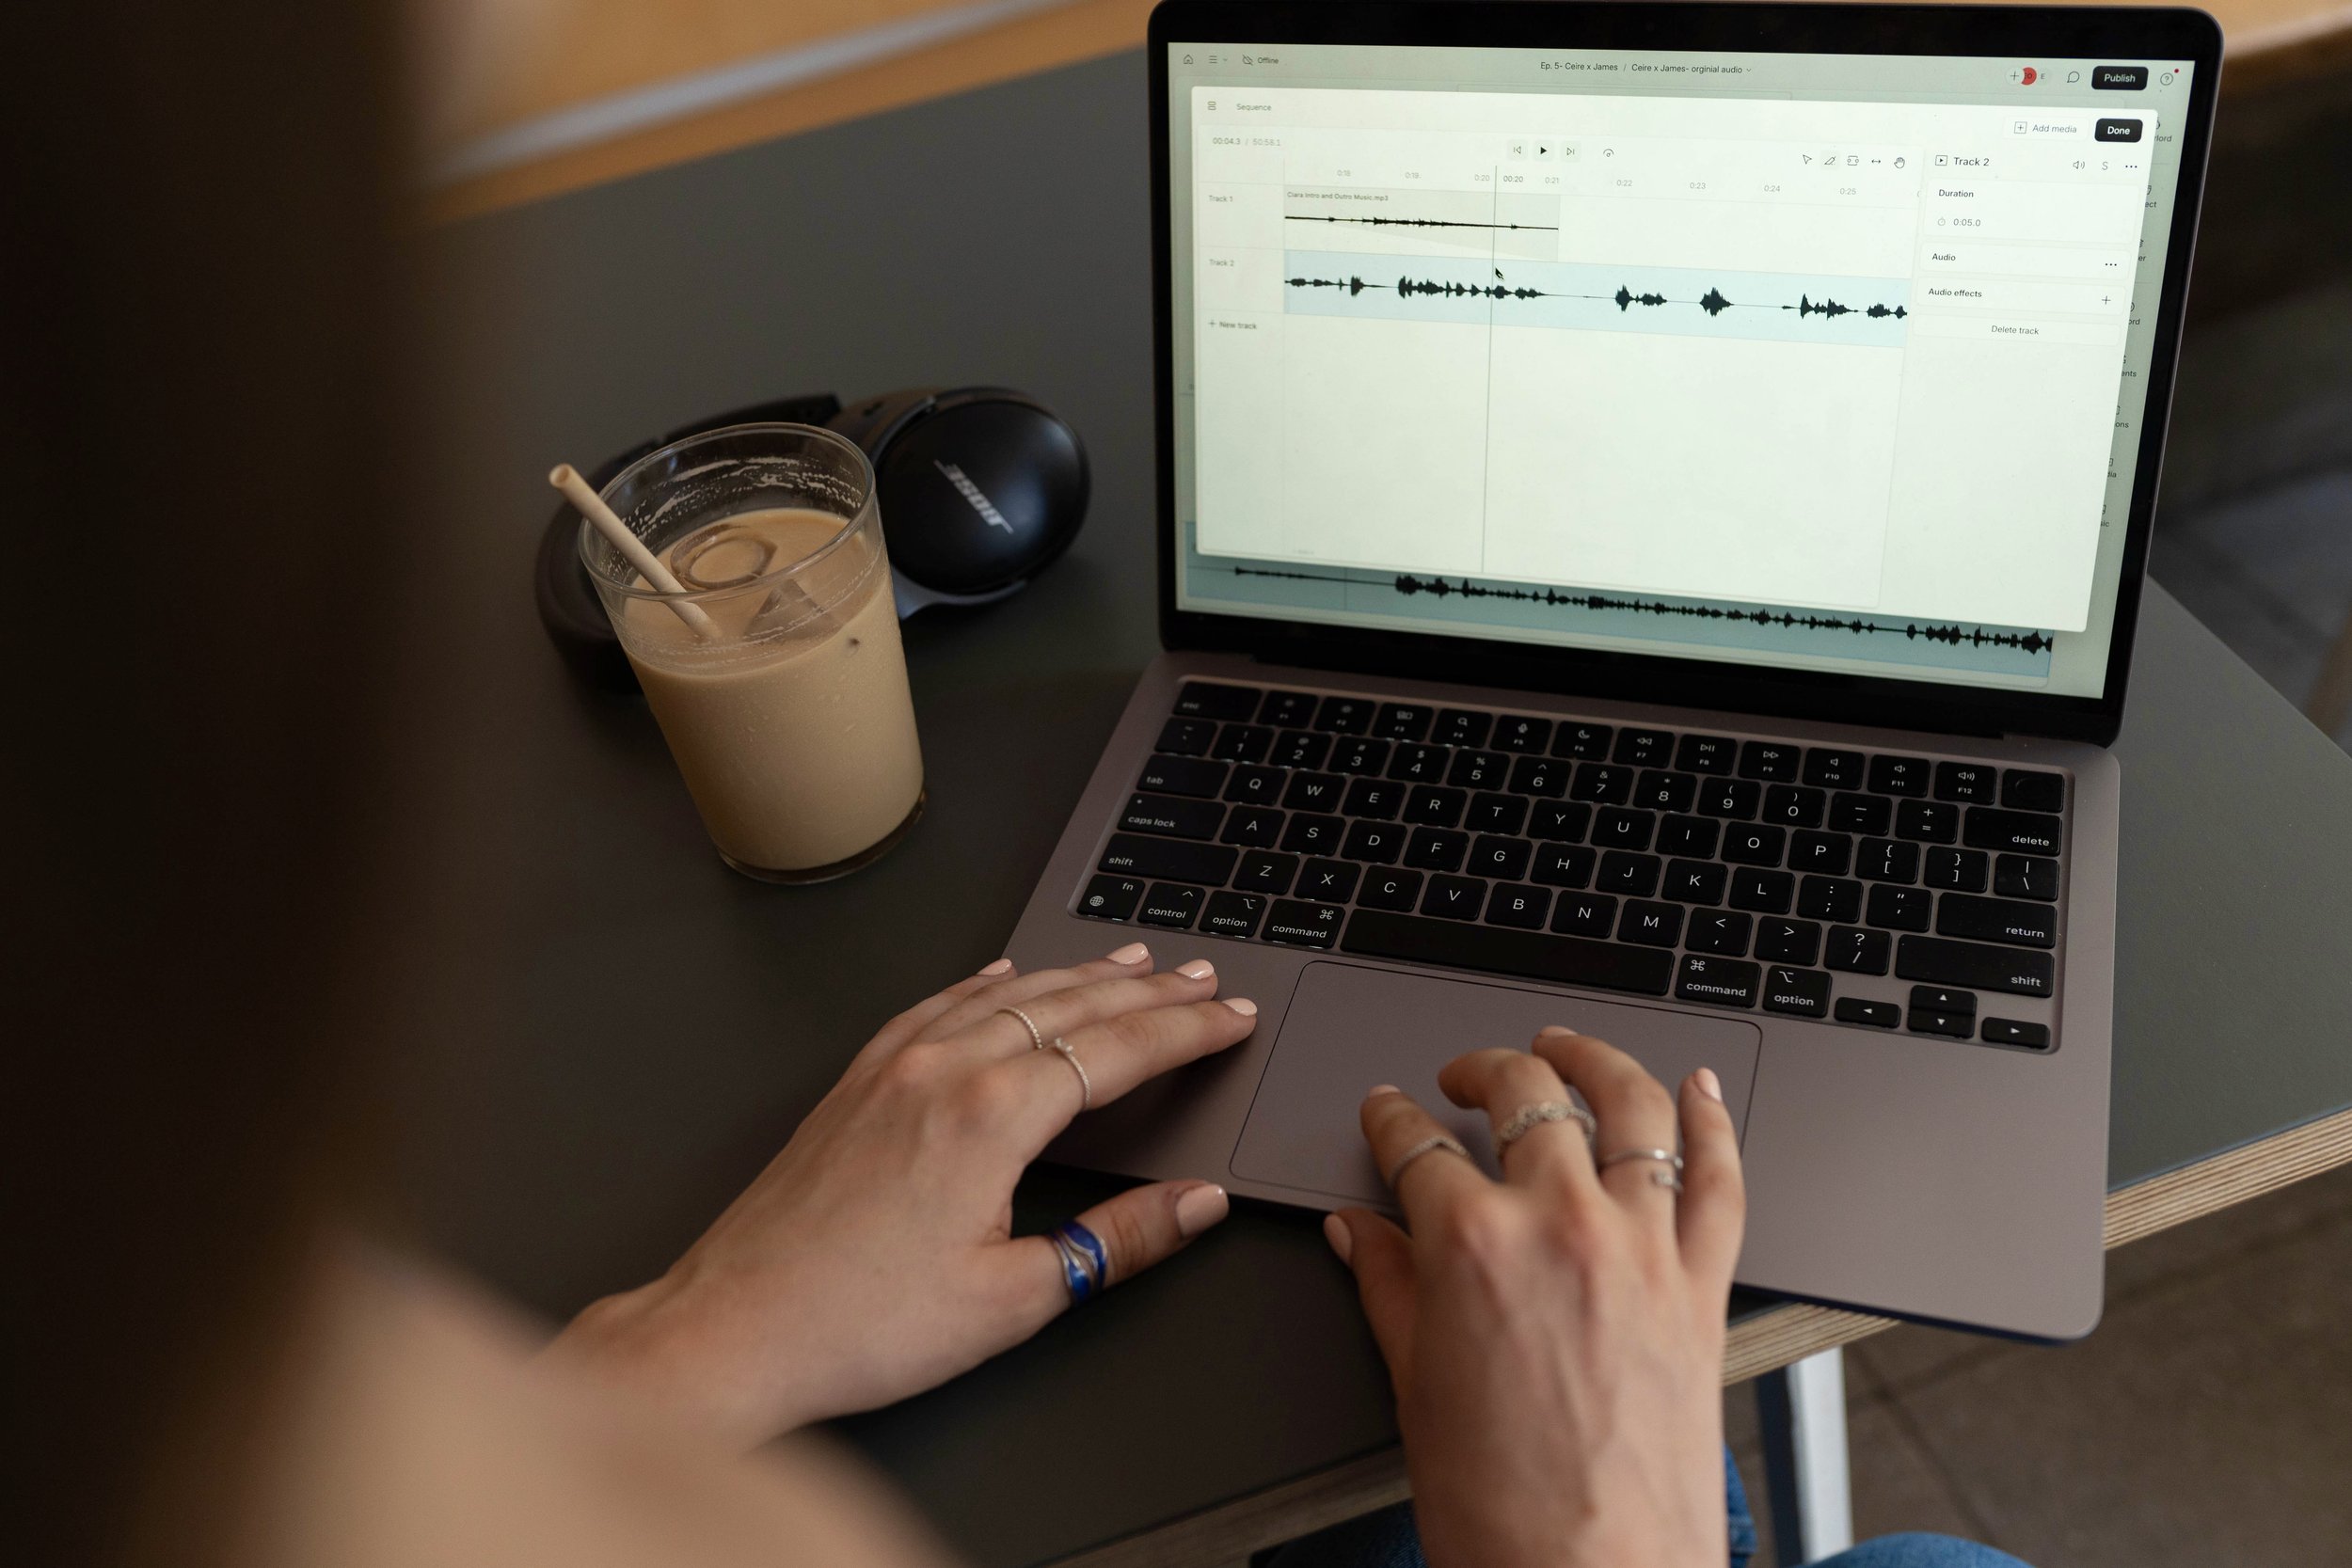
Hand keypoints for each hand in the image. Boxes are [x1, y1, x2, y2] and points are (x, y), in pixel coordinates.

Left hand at [548, 942, 1254, 1445]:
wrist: (735, 1328)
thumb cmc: (859, 1324)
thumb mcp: (1013, 1299)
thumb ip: (1116, 1241)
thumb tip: (1194, 1205)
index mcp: (992, 1116)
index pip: (1118, 1051)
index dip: (1186, 1031)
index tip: (1231, 1018)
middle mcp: (943, 1070)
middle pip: (1070, 1006)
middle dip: (1146, 990)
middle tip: (1200, 978)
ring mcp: (893, 1067)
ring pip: (1006, 994)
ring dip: (1076, 974)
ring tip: (1129, 961)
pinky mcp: (856, 1082)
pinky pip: (936, 1005)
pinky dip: (987, 983)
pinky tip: (1005, 975)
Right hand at [1323, 1028, 1743, 1567]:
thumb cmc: (1501, 1507)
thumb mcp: (1414, 1385)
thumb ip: (1388, 1287)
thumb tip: (1359, 1232)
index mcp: (1471, 1245)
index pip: (1416, 1144)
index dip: (1391, 1119)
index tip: (1386, 1111)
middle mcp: (1561, 1224)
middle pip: (1523, 1096)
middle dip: (1481, 1069)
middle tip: (1462, 1076)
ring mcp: (1642, 1247)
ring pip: (1630, 1105)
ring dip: (1593, 1059)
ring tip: (1565, 1048)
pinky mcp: (1703, 1284)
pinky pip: (1721, 1177)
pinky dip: (1713, 1121)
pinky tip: (1697, 1089)